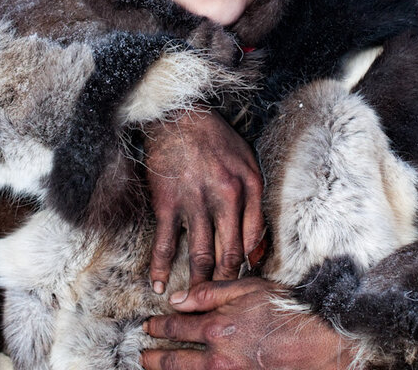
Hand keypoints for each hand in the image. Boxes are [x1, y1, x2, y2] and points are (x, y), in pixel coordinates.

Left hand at [141, 278, 356, 369]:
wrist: (319, 344)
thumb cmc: (286, 312)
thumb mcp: (248, 289)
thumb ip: (210, 292)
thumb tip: (177, 298)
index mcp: (217, 328)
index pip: (176, 328)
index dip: (158, 327)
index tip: (148, 326)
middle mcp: (218, 358)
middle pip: (175, 361)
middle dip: (154, 357)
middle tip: (142, 354)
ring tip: (154, 368)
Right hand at [145, 110, 263, 292]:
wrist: (178, 116)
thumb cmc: (216, 139)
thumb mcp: (248, 164)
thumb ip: (256, 204)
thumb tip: (257, 248)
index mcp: (247, 188)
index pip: (253, 240)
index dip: (248, 266)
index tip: (242, 281)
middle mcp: (224, 197)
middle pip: (229, 253)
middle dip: (226, 282)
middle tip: (221, 302)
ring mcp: (195, 202)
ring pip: (201, 254)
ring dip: (198, 282)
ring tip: (194, 302)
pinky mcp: (167, 203)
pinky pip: (166, 242)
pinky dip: (161, 267)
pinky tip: (159, 283)